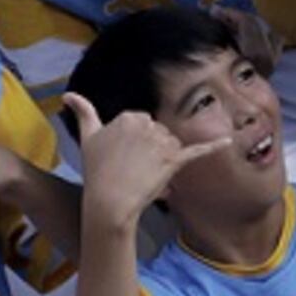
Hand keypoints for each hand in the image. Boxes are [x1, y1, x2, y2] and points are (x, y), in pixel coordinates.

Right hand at [52, 92, 222, 227]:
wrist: (109, 201)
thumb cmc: (97, 171)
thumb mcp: (87, 138)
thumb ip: (83, 112)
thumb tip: (68, 94)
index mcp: (129, 116)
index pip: (142, 125)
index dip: (135, 144)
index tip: (123, 159)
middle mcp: (148, 124)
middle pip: (158, 134)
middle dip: (151, 152)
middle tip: (132, 171)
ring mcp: (162, 142)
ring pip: (171, 147)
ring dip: (164, 161)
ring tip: (144, 177)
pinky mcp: (174, 159)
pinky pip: (197, 150)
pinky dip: (214, 146)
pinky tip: (228, 141)